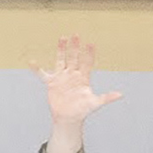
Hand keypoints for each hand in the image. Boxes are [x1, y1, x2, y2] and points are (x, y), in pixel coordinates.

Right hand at [37, 36, 122, 152]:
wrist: (69, 118)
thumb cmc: (82, 110)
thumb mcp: (95, 104)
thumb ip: (106, 98)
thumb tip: (120, 95)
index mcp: (83, 78)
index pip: (87, 62)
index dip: (89, 54)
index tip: (91, 44)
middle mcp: (73, 74)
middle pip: (74, 57)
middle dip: (75, 46)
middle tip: (76, 34)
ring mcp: (62, 77)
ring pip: (61, 60)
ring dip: (61, 50)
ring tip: (62, 38)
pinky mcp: (52, 83)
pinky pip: (42, 74)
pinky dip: (37, 69)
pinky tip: (32, 62)